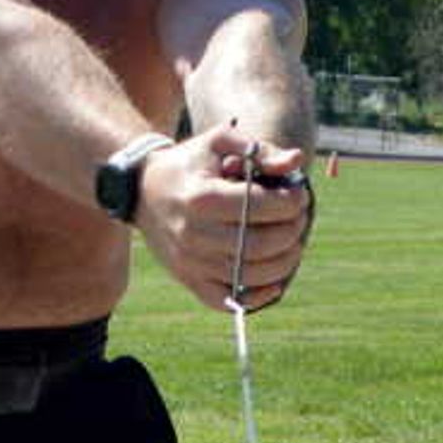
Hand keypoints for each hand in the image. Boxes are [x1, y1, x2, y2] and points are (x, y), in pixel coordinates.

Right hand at [139, 124, 314, 312]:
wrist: (142, 190)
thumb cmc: (189, 163)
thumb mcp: (218, 143)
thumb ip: (259, 151)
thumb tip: (297, 161)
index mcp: (201, 197)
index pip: (259, 206)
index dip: (291, 201)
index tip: (299, 193)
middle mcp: (193, 234)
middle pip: (261, 244)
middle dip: (292, 230)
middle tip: (300, 217)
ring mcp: (190, 262)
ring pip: (251, 274)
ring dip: (285, 261)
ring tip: (292, 242)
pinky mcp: (189, 279)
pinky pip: (228, 300)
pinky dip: (257, 296)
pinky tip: (275, 280)